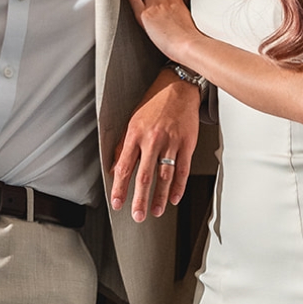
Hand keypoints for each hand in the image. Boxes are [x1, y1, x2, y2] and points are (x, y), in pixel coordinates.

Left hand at [110, 69, 199, 222]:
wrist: (177, 87)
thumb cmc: (154, 104)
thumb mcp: (132, 121)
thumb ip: (124, 146)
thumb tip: (115, 168)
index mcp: (135, 134)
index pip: (124, 167)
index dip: (119, 187)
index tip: (117, 202)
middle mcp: (152, 140)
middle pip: (144, 176)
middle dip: (139, 199)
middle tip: (137, 216)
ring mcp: (171, 142)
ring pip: (165, 176)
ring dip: (159, 197)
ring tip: (155, 211)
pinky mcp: (187, 144)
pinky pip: (183, 169)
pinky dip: (179, 186)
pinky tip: (174, 197)